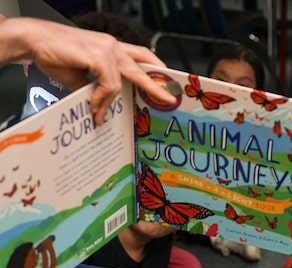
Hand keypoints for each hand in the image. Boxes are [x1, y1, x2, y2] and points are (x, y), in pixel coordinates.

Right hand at [1, 18, 174, 124]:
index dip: (155, 67)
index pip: (141, 55)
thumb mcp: (82, 75)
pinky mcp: (99, 56)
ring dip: (107, 102)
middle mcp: (112, 45)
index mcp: (110, 47)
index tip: (166, 81)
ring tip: (96, 113)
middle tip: (168, 100)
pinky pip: (109, 85)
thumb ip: (97, 86)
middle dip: (156, 86)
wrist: (32, 40)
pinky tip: (93, 105)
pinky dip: (101, 98)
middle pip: (142, 67)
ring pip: (120, 84)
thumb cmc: (54, 54)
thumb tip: (104, 103)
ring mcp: (107, 49)